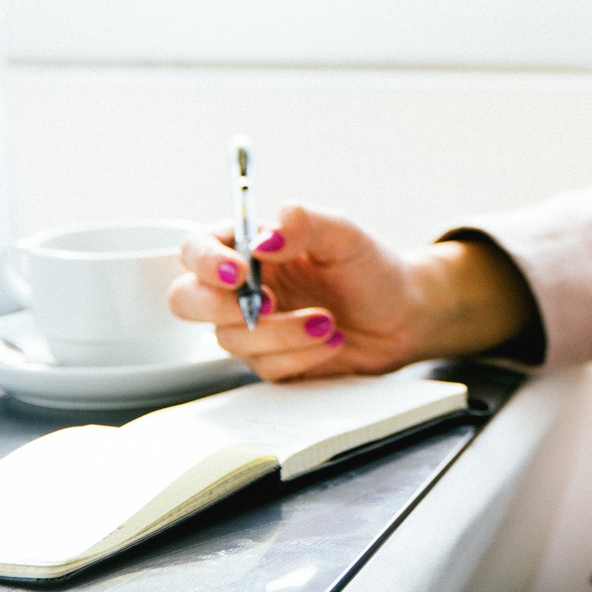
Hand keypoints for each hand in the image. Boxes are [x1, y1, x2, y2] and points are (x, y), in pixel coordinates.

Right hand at [168, 204, 532, 382]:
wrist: (404, 316)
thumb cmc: (373, 268)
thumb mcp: (346, 234)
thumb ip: (305, 223)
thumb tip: (263, 240)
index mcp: (251, 246)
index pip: (197, 248)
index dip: (206, 262)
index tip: (240, 272)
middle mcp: (243, 286)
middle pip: (187, 300)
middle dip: (221, 308)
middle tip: (269, 305)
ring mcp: (252, 326)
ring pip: (230, 339)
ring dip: (281, 333)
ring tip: (327, 320)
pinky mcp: (270, 360)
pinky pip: (264, 367)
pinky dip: (300, 356)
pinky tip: (331, 340)